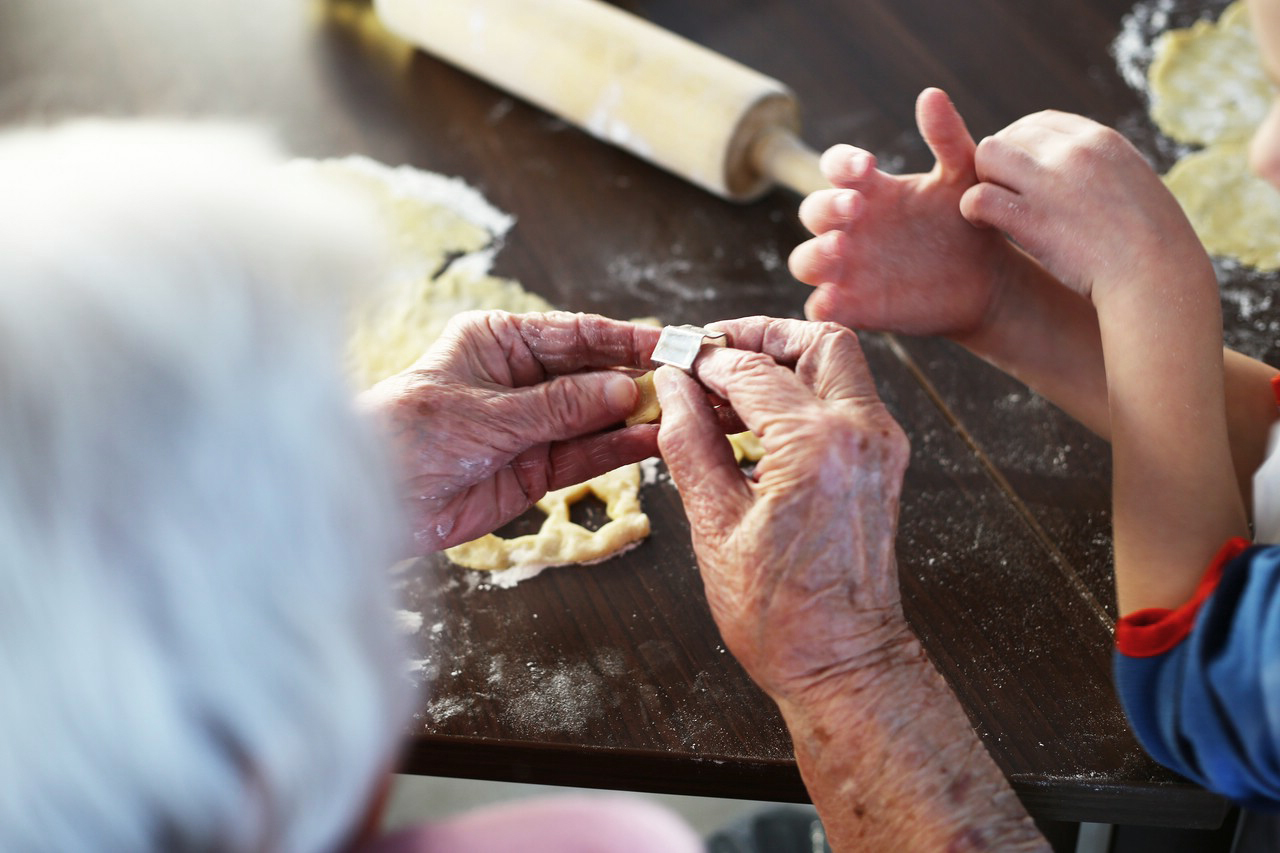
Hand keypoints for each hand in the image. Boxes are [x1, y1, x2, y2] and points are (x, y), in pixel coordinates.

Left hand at [359, 310, 660, 553]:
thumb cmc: (407, 436)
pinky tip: (652, 441)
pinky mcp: (534, 468)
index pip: (574, 334)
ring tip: (684, 414)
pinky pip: (584, 453)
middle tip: (690, 382)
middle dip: (639, 379)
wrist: (369, 503)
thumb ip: (559, 405)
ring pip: (595, 417)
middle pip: (592, 374)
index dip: (624, 338)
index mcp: (498, 341)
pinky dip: (616, 449)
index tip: (670, 342)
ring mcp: (530, 425)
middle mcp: (519, 378)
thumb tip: (625, 389)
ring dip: (635, 417)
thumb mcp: (486, 415)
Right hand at [655, 317, 911, 702]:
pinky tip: (754, 419)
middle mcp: (863, 434)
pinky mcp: (882, 464)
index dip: (703, 358)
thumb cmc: (781, 614)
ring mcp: (882, 447)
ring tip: (723, 390)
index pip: (752, 369)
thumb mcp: (714, 524)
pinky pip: (844, 400)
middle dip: (759, 335)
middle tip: (710, 351)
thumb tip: (671, 388)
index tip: (672, 361)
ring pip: (836, 365)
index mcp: (818, 446)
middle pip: (817, 340)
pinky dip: (801, 392)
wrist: (844, 665)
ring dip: (781, 361)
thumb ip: (689, 442)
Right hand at [788, 88, 1013, 339]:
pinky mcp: (854, 306)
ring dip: (814, 255)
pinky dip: (821, 303)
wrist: (989, 279)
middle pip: (812, 212)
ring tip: (842, 249)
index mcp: (870, 191)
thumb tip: (930, 94)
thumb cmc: (969, 224)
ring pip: (804, 261)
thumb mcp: (963, 176)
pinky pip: (821, 306)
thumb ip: (947, 137)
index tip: (868, 166)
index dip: (841, 163)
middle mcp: (851, 228)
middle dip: (826, 207)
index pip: (835, 168)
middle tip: (856, 207)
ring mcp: (848, 269)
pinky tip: (836, 299)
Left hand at [961, 110, 1212, 303]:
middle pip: (1010, 135)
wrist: (1157, 278)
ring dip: (982, 180)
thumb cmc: (1153, 245)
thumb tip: (1083, 170)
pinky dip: (971, 208)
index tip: (1017, 168)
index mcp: (1102, 140)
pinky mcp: (1030, 219)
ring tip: (990, 207)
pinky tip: (981, 224)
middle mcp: (1074, 152)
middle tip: (1000, 193)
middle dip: (998, 163)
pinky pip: (979, 197)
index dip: (1021, 142)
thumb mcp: (1135, 186)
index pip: (1042, 121)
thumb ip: (1104, 169)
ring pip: (987, 155)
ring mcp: (1051, 183)